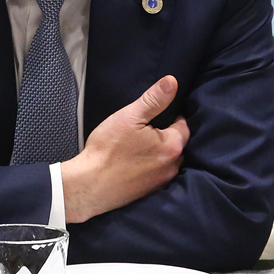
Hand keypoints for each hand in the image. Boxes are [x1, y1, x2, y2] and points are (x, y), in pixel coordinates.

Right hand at [58, 75, 189, 222]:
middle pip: (177, 144)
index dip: (170, 117)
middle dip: (165, 135)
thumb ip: (153, 99)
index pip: (183, 125)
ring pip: (167, 160)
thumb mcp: (129, 117)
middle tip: (144, 130)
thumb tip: (173, 81)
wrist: (90, 185)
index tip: (153, 115)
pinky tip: (134, 163)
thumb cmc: (108, 149)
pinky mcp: (151, 192)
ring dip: (158, 152)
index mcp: (173, 145)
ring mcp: (163, 181)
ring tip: (138, 147)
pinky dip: (150, 167)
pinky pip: (157, 174)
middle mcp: (173, 166)